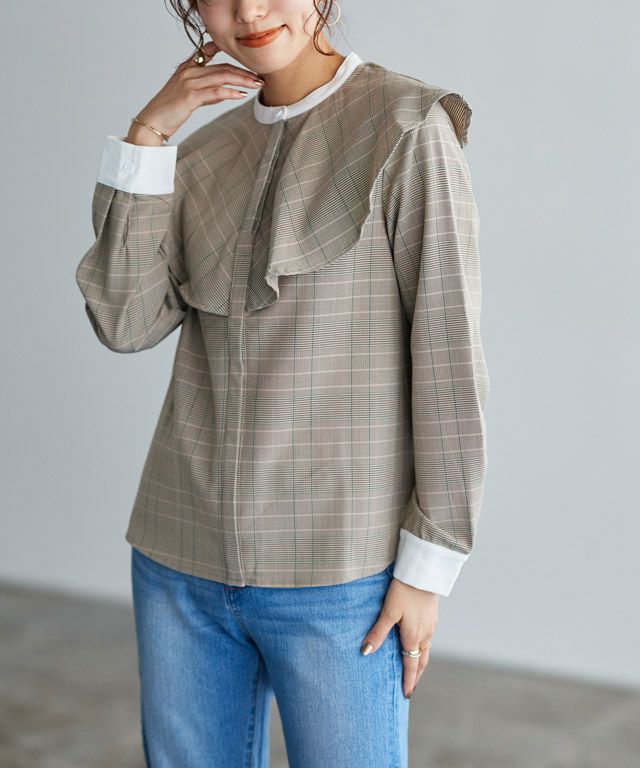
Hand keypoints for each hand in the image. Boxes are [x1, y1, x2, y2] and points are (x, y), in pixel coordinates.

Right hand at [129, 40, 264, 141]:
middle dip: (243, 72)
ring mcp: (189, 82)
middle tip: (258, 77)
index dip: (224, 50)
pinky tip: (240, 95)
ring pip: (222, 77)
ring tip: (256, 84)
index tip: (241, 55)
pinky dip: (230, 92)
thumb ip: (205, 91)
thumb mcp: (187, 97)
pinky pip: (216, 91)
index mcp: (186, 68)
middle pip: (222, 67)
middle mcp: (188, 72)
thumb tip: (223, 93)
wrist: (152, 122)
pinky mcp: (190, 96)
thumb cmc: (169, 111)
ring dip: (242, 80)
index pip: (207, 52)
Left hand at [360, 576, 437, 698]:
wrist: (423, 572)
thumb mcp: (388, 612)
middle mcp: (425, 634)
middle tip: (411, 687)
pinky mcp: (432, 615)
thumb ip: (378, 633)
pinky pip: (428, 638)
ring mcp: (431, 625)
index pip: (411, 665)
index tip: (406, 694)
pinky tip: (418, 643)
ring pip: (427, 649)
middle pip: (421, 660)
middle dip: (416, 675)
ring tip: (415, 669)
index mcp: (414, 636)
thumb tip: (365, 652)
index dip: (408, 680)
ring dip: (420, 662)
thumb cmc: (403, 590)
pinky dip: (423, 647)